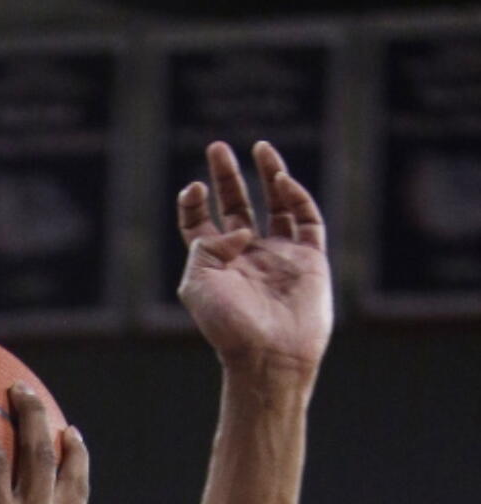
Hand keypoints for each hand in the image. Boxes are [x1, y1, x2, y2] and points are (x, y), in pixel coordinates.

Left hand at [177, 141, 332, 378]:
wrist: (270, 355)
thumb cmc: (229, 326)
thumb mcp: (198, 284)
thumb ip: (205, 246)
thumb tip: (238, 228)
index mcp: (216, 267)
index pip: (200, 225)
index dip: (194, 204)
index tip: (194, 188)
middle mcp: (247, 258)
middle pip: (235, 207)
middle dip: (226, 178)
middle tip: (216, 147)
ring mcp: (279, 256)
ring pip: (275, 205)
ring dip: (267, 175)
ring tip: (258, 146)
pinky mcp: (309, 259)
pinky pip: (306, 219)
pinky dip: (295, 196)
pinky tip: (281, 180)